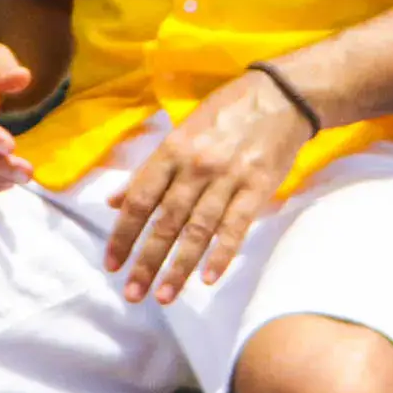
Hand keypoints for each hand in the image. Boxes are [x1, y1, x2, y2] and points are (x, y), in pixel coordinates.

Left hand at [104, 71, 317, 304]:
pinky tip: (208, 278)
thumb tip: (114, 201)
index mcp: (172, 151)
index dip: (123, 234)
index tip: (112, 264)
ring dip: (179, 266)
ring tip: (164, 296)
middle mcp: (195, 167)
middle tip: (132, 294)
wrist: (280, 96)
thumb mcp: (180, 133)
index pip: (139, 200)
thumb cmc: (225, 114)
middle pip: (165, 221)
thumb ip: (148, 170)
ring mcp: (227, 178)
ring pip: (197, 230)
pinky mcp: (257, 187)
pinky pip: (235, 226)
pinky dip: (221, 253)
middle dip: (146, 261)